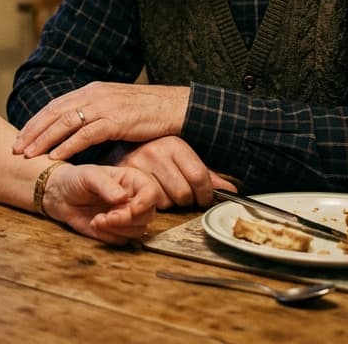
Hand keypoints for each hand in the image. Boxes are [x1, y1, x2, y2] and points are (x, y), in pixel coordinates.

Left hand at [12, 82, 189, 160]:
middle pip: (54, 113)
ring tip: (29, 154)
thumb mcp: (115, 108)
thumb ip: (95, 114)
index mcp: (91, 91)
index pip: (56, 106)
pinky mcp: (116, 120)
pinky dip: (68, 144)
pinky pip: (86, 134)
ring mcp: (104, 106)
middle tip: (16, 148)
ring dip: (44, 139)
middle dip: (33, 131)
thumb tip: (75, 130)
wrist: (174, 107)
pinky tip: (56, 155)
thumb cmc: (146, 112)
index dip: (36, 122)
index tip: (21, 136)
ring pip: (65, 122)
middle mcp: (93, 95)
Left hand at [42, 164, 158, 244]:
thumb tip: (121, 197)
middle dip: (127, 220)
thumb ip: (105, 185)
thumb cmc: (75, 179)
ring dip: (117, 229)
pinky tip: (95, 224)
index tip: (133, 208)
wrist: (60, 195)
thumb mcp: (89, 176)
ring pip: (137, 231)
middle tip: (106, 217)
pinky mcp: (117, 231)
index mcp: (132, 180)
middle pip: (148, 215)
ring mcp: (126, 216)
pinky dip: (109, 236)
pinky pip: (122, 240)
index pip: (151, 191)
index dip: (146, 202)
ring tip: (97, 220)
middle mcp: (134, 199)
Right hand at [111, 137, 235, 208]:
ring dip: (169, 202)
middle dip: (187, 200)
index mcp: (174, 143)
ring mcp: (138, 164)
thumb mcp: (180, 157)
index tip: (204, 198)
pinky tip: (152, 193)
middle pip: (184, 193)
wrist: (117, 145)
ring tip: (164, 190)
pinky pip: (148, 202)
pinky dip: (153, 203)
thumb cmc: (153, 151)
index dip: (206, 194)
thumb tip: (231, 192)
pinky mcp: (126, 177)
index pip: (199, 177)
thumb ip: (205, 175)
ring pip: (167, 201)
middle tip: (183, 195)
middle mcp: (155, 152)